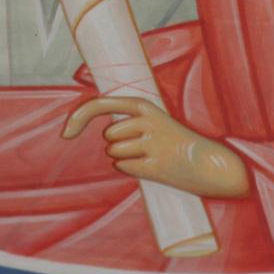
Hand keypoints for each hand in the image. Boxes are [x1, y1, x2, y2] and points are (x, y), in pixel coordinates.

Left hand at [63, 96, 249, 199]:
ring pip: (114, 153)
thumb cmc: (173, 140)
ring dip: (125, 158)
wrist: (208, 162)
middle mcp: (146, 121)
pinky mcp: (154, 165)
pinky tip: (150, 166)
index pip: (101, 104)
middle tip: (141, 145)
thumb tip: (80, 122)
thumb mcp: (151, 119)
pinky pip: (123, 167)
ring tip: (149, 156)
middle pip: (108, 136)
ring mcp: (151, 143)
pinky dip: (131, 169)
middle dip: (117, 144)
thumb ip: (124, 117)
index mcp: (144, 105)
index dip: (78, 117)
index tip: (66, 133)